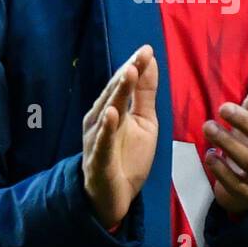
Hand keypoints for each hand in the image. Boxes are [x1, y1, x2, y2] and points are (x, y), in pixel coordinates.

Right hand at [82, 45, 158, 227]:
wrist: (114, 196)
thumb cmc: (127, 156)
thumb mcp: (144, 122)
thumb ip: (145, 94)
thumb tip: (150, 61)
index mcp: (111, 109)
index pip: (123, 84)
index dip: (134, 66)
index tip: (147, 49)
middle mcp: (100, 120)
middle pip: (114, 93)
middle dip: (127, 74)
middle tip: (140, 56)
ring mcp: (97, 139)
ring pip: (107, 112)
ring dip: (117, 93)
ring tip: (128, 74)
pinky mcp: (98, 160)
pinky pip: (102, 142)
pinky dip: (106, 128)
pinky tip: (112, 114)